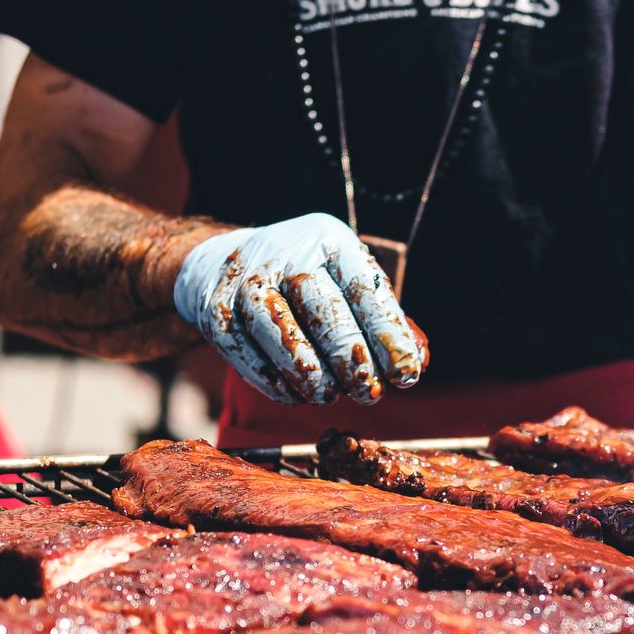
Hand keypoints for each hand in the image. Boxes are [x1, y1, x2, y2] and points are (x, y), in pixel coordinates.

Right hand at [173, 213, 424, 405]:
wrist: (224, 264)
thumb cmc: (306, 284)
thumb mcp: (346, 283)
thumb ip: (383, 320)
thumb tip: (416, 364)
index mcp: (328, 239)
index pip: (365, 288)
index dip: (388, 335)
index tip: (406, 374)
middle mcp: (286, 252)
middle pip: (324, 311)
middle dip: (352, 360)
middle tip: (369, 393)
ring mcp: (246, 280)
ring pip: (281, 334)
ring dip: (312, 375)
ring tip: (330, 395)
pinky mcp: (217, 311)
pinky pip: (248, 353)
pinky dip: (275, 381)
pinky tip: (296, 394)